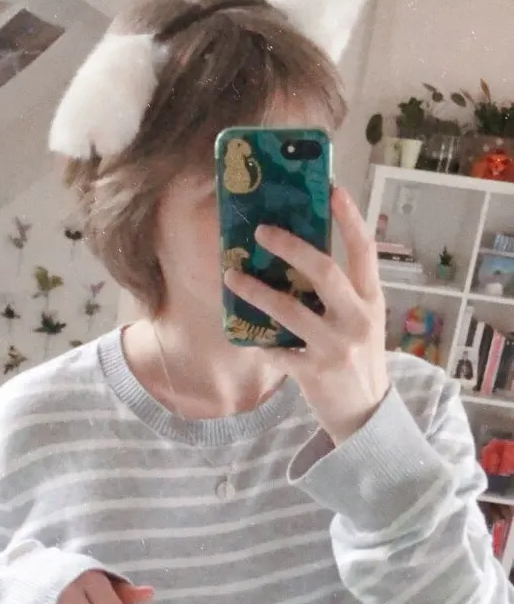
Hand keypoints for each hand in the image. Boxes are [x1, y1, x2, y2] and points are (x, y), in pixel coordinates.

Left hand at [224, 186, 388, 444]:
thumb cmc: (358, 360)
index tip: (332, 188)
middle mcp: (357, 319)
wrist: (366, 415)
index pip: (364, 250)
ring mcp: (335, 346)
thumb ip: (341, 295)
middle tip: (262, 230)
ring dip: (256, 291)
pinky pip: (277, 350)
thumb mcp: (362, 322)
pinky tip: (247, 335)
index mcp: (371, 300)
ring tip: (231, 276)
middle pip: (324, 271)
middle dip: (291, 247)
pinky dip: (261, 342)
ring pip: (290, 309)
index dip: (349, 217)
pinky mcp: (314, 372)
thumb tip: (299, 260)